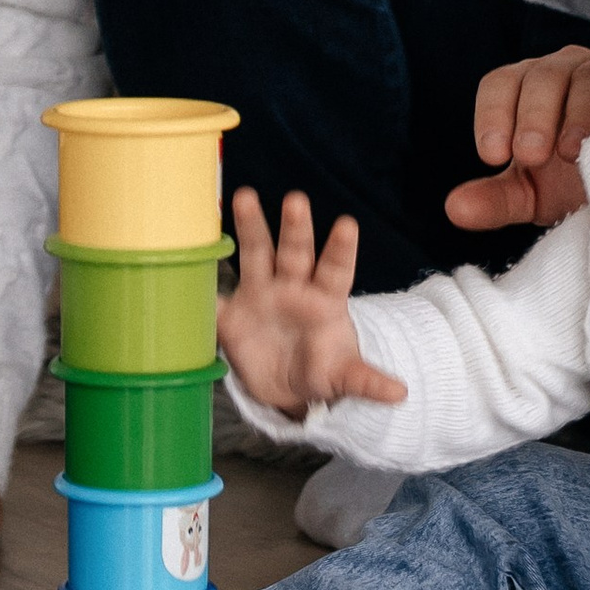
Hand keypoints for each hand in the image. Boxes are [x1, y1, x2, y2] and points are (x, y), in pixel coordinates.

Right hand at [219, 187, 408, 420]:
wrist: (285, 384)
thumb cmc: (322, 369)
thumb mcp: (344, 377)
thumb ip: (365, 380)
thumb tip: (401, 394)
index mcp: (325, 300)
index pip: (336, 270)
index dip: (341, 249)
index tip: (347, 224)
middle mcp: (293, 287)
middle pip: (295, 252)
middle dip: (296, 227)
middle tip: (297, 199)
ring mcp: (260, 293)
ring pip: (256, 253)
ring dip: (251, 226)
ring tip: (245, 195)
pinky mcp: (232, 311)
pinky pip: (215, 296)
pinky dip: (201, 281)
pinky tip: (188, 254)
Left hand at [446, 44, 589, 230]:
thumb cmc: (573, 184)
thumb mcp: (531, 197)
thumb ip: (494, 201)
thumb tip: (454, 208)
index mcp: (526, 90)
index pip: (500, 84)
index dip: (492, 116)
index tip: (493, 158)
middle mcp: (562, 72)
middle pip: (539, 76)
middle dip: (532, 116)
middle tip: (531, 157)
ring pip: (586, 77)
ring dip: (576, 114)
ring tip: (571, 153)